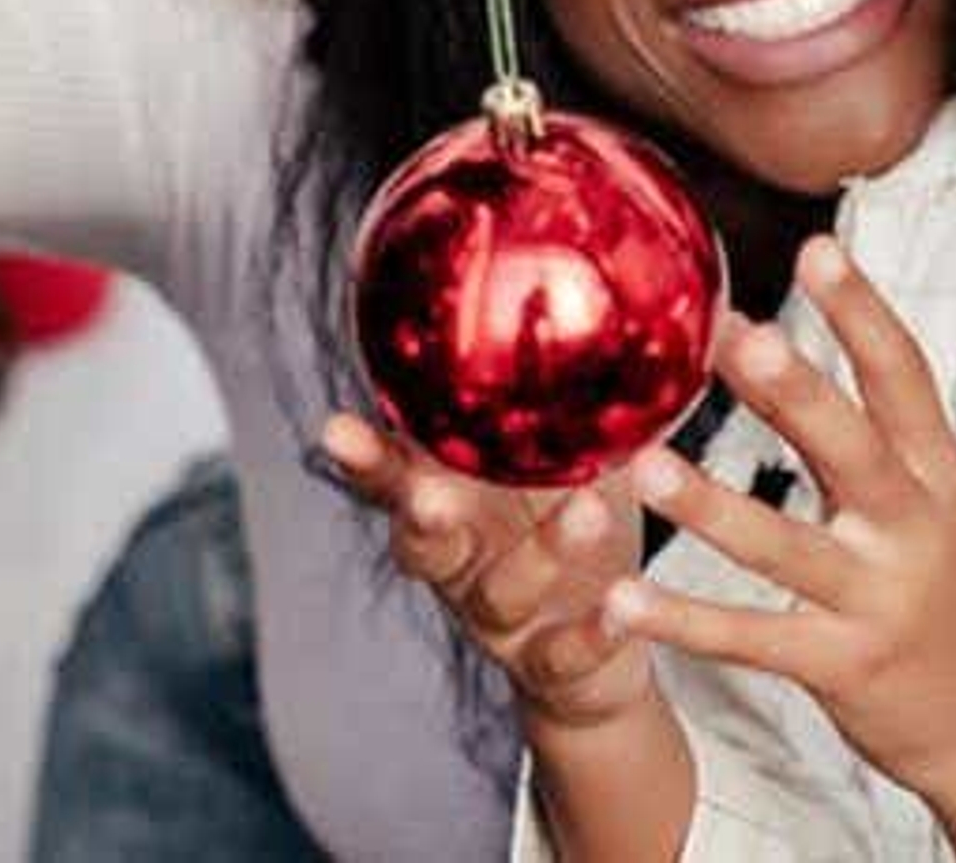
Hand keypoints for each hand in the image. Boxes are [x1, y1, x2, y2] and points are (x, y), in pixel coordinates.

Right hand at [321, 412, 660, 730]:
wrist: (599, 658)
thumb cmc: (572, 528)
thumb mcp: (561, 460)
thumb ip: (554, 399)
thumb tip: (586, 290)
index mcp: (454, 503)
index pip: (393, 477)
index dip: (362, 459)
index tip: (334, 427)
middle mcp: (462, 564)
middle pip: (420, 544)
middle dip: (419, 518)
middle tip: (429, 493)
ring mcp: (501, 620)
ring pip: (500, 591)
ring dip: (540, 553)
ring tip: (589, 512)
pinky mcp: (549, 665)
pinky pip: (562, 654)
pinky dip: (592, 633)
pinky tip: (622, 607)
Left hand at [602, 238, 955, 810]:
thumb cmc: (952, 599)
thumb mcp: (939, 507)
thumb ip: (875, 437)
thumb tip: (786, 346)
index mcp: (937, 477)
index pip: (905, 379)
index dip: (862, 313)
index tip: (816, 248)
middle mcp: (914, 529)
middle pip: (852, 448)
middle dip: (796, 393)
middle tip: (736, 336)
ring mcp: (878, 600)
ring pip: (785, 547)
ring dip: (712, 507)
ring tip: (646, 467)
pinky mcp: (842, 667)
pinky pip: (751, 640)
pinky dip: (685, 620)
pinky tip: (623, 600)